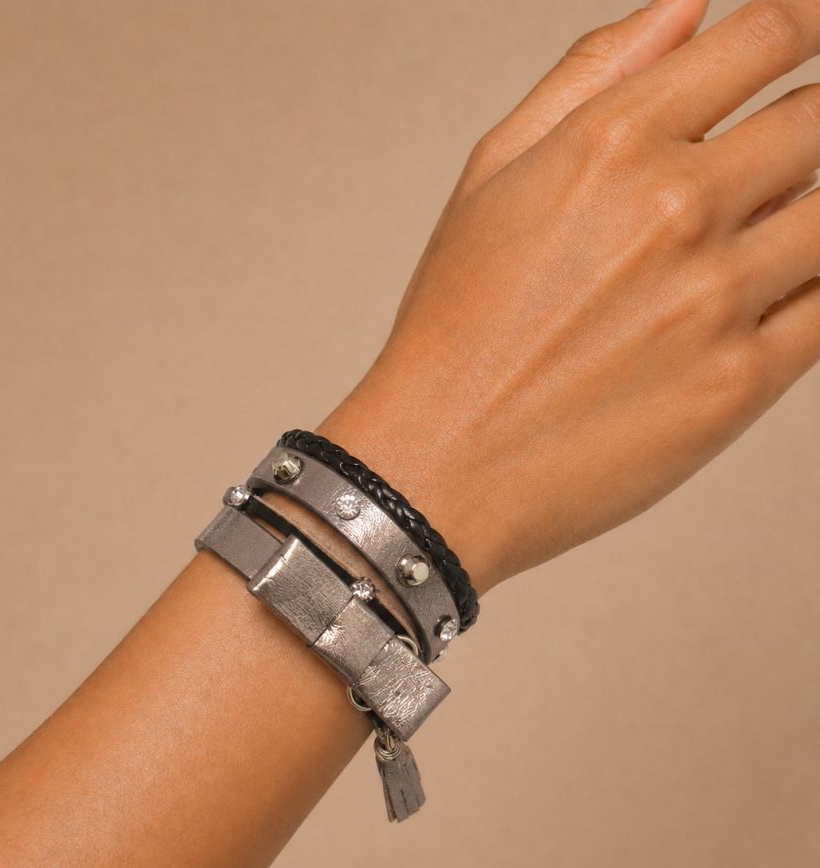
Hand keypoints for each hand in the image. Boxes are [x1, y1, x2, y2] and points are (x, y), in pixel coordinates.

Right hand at [318, 0, 819, 593]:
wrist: (442, 464)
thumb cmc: (453, 334)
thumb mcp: (490, 180)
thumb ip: (588, 78)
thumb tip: (683, 8)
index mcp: (612, 146)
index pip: (766, 37)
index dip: (808, 22)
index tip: (814, 31)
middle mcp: (675, 208)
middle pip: (819, 118)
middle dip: (808, 123)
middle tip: (776, 155)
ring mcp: (716, 298)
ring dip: (806, 212)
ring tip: (747, 242)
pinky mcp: (741, 382)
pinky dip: (809, 291)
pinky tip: (759, 300)